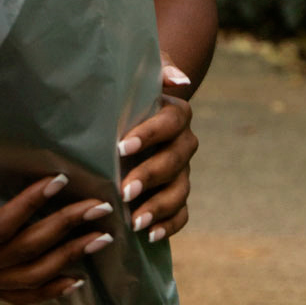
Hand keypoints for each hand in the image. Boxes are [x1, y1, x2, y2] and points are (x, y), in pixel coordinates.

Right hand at [0, 174, 114, 304]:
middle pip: (26, 250)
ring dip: (69, 256)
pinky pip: (20, 296)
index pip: (3, 225)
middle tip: (99, 207)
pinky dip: (49, 290)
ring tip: (99, 237)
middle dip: (66, 228)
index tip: (60, 178)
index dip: (32, 202)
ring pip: (31, 275)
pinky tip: (75, 280)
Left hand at [117, 57, 197, 242]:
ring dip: (158, 207)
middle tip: (124, 191)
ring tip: (135, 222)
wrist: (131, 110)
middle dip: (150, 177)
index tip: (121, 146)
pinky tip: (150, 236)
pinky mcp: (177, 193)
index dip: (149, 135)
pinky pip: (182, 213)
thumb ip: (158, 68)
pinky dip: (169, 226)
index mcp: (176, 113)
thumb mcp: (141, 72)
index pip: (170, 122)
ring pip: (179, 191)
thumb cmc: (130, 89)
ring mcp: (183, 170)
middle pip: (174, 161)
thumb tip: (178, 79)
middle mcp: (183, 142)